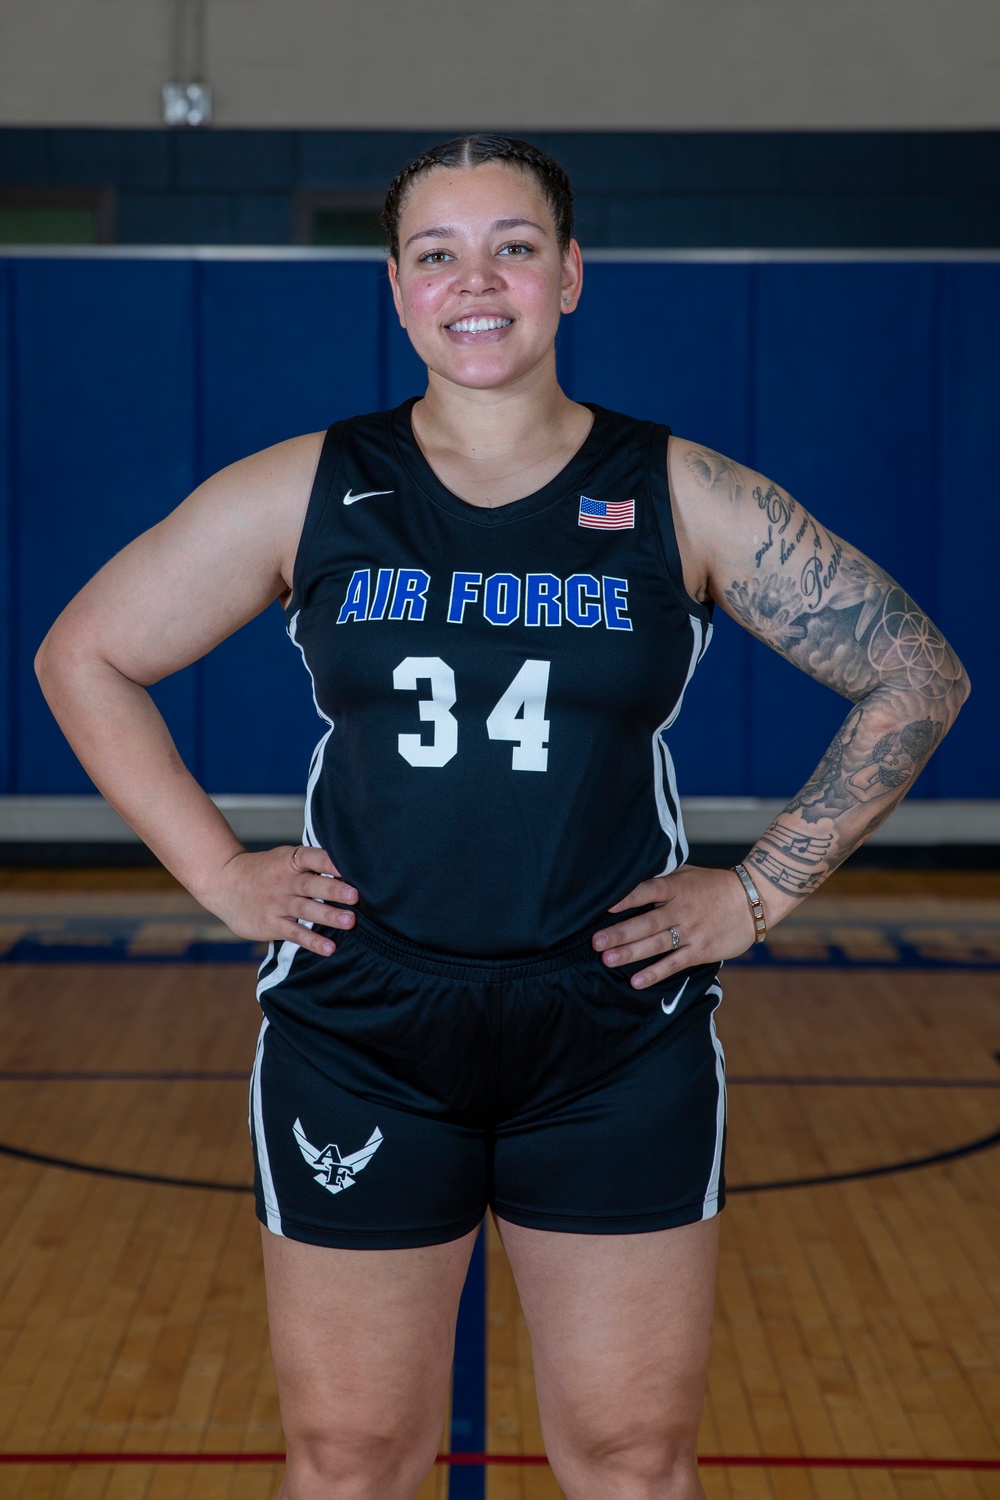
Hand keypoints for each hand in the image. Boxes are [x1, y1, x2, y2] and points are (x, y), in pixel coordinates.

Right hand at [201, 844, 357, 957]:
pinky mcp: (270, 924)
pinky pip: (294, 932)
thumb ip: (309, 863)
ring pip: (305, 908)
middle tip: (355, 896)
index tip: (349, 867)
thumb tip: (347, 868)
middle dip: (334, 889)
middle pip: (311, 884)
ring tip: (350, 922)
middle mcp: (284, 880)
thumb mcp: (282, 859)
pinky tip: (329, 948)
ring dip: (328, 915)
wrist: (223, 883)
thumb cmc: (262, 871)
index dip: (329, 861)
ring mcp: (276, 903)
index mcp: (289, 861)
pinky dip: (312, 940)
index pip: (311, 857)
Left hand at [592, 865, 758, 986]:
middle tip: (596, 942)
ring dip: (631, 953)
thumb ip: (662, 880)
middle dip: (620, 932)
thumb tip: (630, 882)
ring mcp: (691, 931)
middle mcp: (682, 909)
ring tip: (607, 960)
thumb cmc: (715, 885)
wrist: (754, 900)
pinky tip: (637, 981)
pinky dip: (655, 973)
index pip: (648, 890)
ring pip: (657, 944)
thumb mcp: (687, 874)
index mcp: (676, 887)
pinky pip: (674, 963)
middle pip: (647, 922)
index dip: (627, 898)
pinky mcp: (701, 950)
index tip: (606, 906)